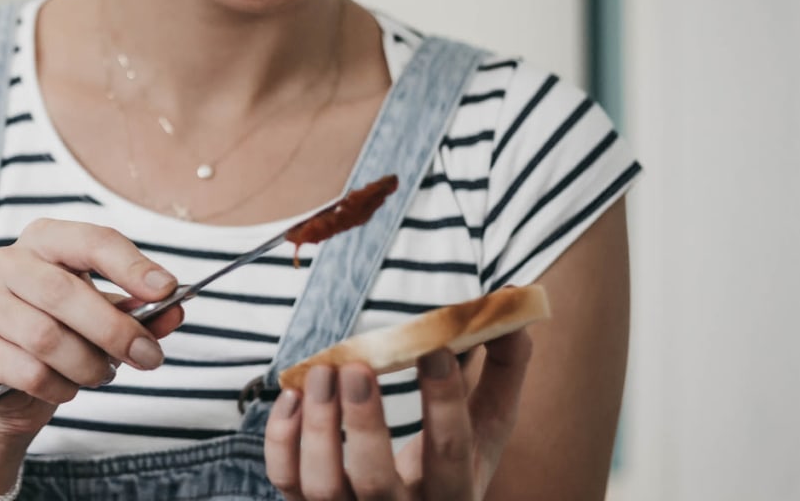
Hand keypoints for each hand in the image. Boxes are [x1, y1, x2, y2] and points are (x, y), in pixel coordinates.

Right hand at [0, 218, 186, 438]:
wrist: (11, 386)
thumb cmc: (63, 335)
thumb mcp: (105, 318)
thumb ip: (140, 313)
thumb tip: (176, 310)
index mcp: (45, 240)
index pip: (90, 240)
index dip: (131, 265)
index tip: (168, 290)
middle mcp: (7, 262)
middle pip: (62, 292)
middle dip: (114, 329)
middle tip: (148, 357)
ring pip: (45, 337)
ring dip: (87, 364)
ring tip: (100, 374)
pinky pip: (29, 372)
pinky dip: (60, 387)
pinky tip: (66, 387)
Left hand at [264, 330, 534, 499]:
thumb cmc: (451, 467)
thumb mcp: (485, 431)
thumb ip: (504, 375)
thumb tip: (516, 316)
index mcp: (453, 494)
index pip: (450, 454)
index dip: (444, 403)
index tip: (434, 348)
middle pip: (375, 481)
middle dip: (364, 422)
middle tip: (356, 366)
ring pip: (322, 485)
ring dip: (318, 426)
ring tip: (321, 373)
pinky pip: (286, 480)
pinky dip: (282, 438)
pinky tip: (294, 395)